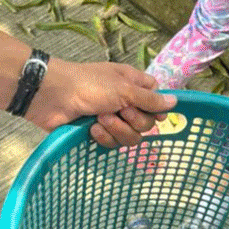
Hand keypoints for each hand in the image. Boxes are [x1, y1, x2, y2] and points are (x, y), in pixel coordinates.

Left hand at [25, 58, 176, 147]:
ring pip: (131, 137)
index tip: (152, 110)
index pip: (156, 100)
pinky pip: (113, 144)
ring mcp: (112, 119)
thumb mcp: (124, 89)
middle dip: (133, 120)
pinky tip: (91, 129)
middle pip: (147, 124)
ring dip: (117, 130)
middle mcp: (125, 102)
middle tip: (118, 111)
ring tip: (100, 119)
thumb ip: (150, 100)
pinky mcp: (97, 134)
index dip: (155, 108)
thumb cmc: (89, 84)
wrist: (52, 96)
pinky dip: (103, 137)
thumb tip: (176, 102)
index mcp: (133, 85)